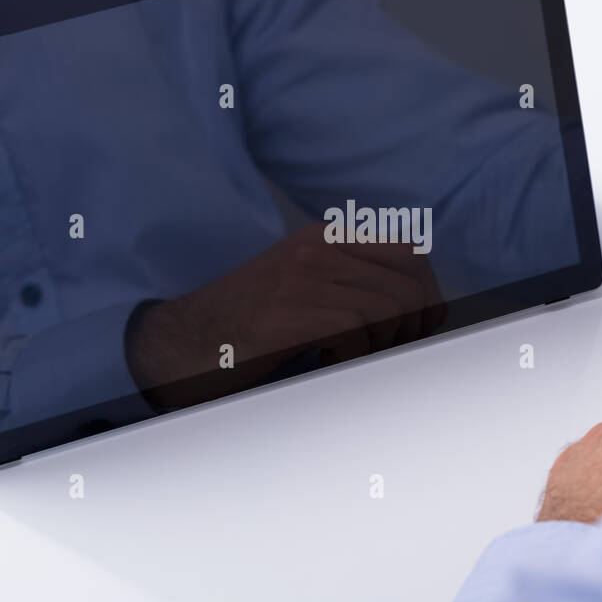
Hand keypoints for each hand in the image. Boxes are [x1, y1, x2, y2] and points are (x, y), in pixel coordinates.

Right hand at [126, 222, 445, 407]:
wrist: (176, 345)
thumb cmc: (245, 329)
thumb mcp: (302, 288)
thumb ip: (352, 285)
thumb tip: (421, 312)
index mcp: (324, 237)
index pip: (411, 255)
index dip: (425, 299)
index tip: (412, 332)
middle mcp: (317, 247)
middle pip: (410, 285)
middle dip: (412, 329)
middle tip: (382, 354)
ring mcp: (301, 277)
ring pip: (390, 309)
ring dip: (381, 347)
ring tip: (349, 359)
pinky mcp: (287, 312)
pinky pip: (357, 331)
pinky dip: (352, 357)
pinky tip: (325, 364)